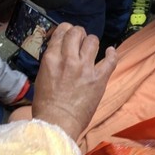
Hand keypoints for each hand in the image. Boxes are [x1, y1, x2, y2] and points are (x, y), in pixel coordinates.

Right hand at [32, 23, 116, 139]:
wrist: (57, 123)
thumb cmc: (45, 106)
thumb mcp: (42, 77)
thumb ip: (51, 63)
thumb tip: (59, 55)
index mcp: (51, 59)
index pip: (61, 32)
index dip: (66, 30)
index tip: (68, 34)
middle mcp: (68, 59)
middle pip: (77, 32)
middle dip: (79, 34)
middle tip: (80, 40)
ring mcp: (85, 68)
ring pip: (92, 41)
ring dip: (92, 42)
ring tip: (91, 48)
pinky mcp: (99, 79)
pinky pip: (110, 60)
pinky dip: (112, 53)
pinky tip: (110, 52)